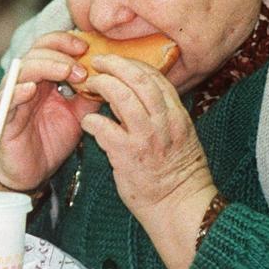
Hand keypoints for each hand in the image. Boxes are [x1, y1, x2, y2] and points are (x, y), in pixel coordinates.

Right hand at [0, 31, 100, 191]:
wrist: (32, 172)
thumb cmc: (51, 140)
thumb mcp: (78, 114)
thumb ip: (90, 95)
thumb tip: (109, 76)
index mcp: (43, 77)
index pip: (49, 45)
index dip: (65, 41)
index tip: (87, 47)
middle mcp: (25, 81)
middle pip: (35, 52)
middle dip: (61, 54)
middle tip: (82, 68)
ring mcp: (12, 98)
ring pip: (22, 70)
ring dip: (46, 67)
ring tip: (66, 72)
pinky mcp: (3, 118)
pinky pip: (6, 100)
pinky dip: (17, 91)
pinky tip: (31, 89)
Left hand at [79, 53, 215, 216]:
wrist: (179, 207)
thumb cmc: (177, 175)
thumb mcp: (180, 137)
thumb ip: (162, 115)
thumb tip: (139, 97)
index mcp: (177, 116)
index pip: (157, 78)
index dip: (135, 64)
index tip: (120, 61)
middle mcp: (164, 123)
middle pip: (139, 79)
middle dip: (116, 65)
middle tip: (99, 62)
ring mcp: (146, 138)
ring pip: (123, 97)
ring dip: (103, 85)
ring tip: (91, 84)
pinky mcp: (128, 156)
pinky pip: (104, 128)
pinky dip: (92, 121)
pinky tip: (87, 122)